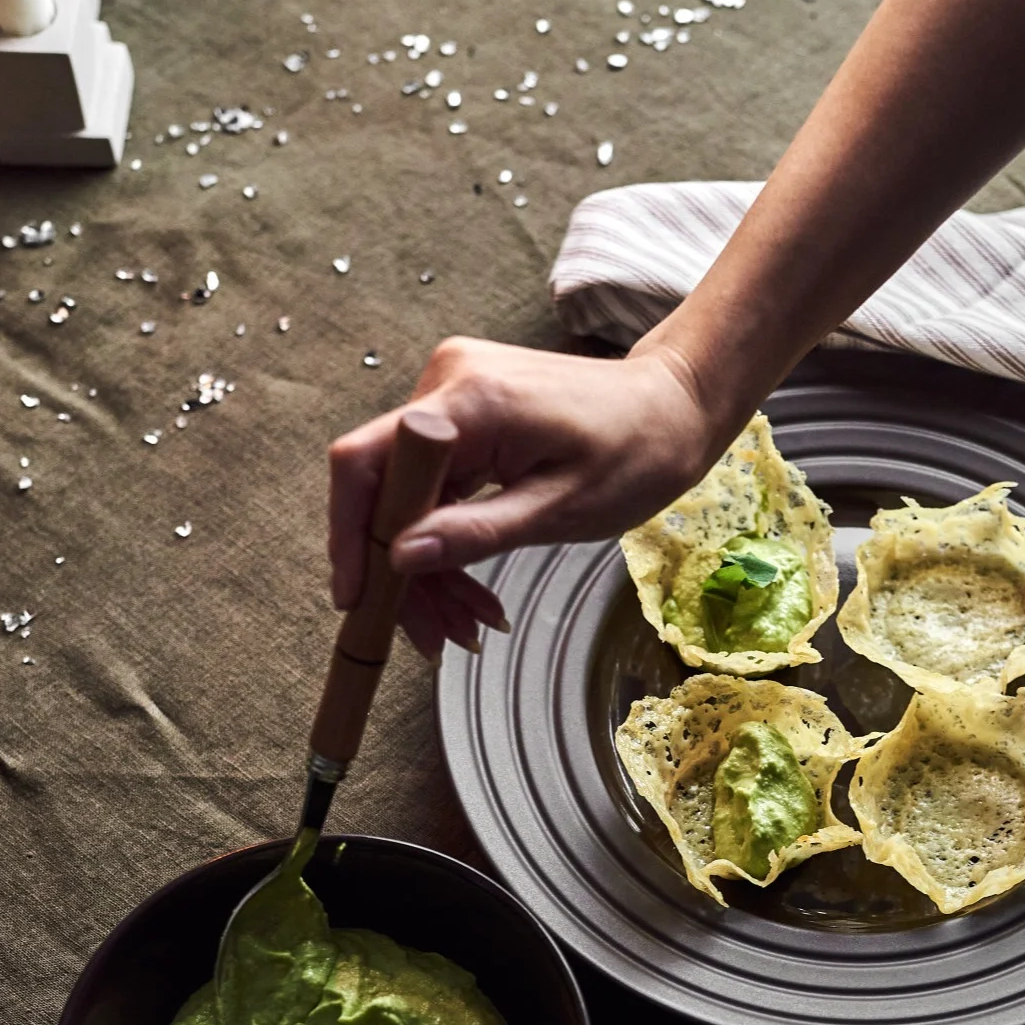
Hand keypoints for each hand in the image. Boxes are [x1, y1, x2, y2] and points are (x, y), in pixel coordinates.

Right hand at [327, 335, 721, 660]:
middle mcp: (446, 383)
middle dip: (403, 573)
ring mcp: (452, 393)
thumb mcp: (563, 510)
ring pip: (407, 496)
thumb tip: (401, 559)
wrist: (673, 407)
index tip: (357, 603)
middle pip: (384, 490)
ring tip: (467, 627)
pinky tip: (472, 591)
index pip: (366, 463)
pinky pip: (433, 484)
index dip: (351, 536)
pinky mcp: (463, 412)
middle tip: (438, 640)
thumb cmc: (636, 453)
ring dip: (428, 568)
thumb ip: (478, 532)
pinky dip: (446, 538)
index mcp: (469, 400)